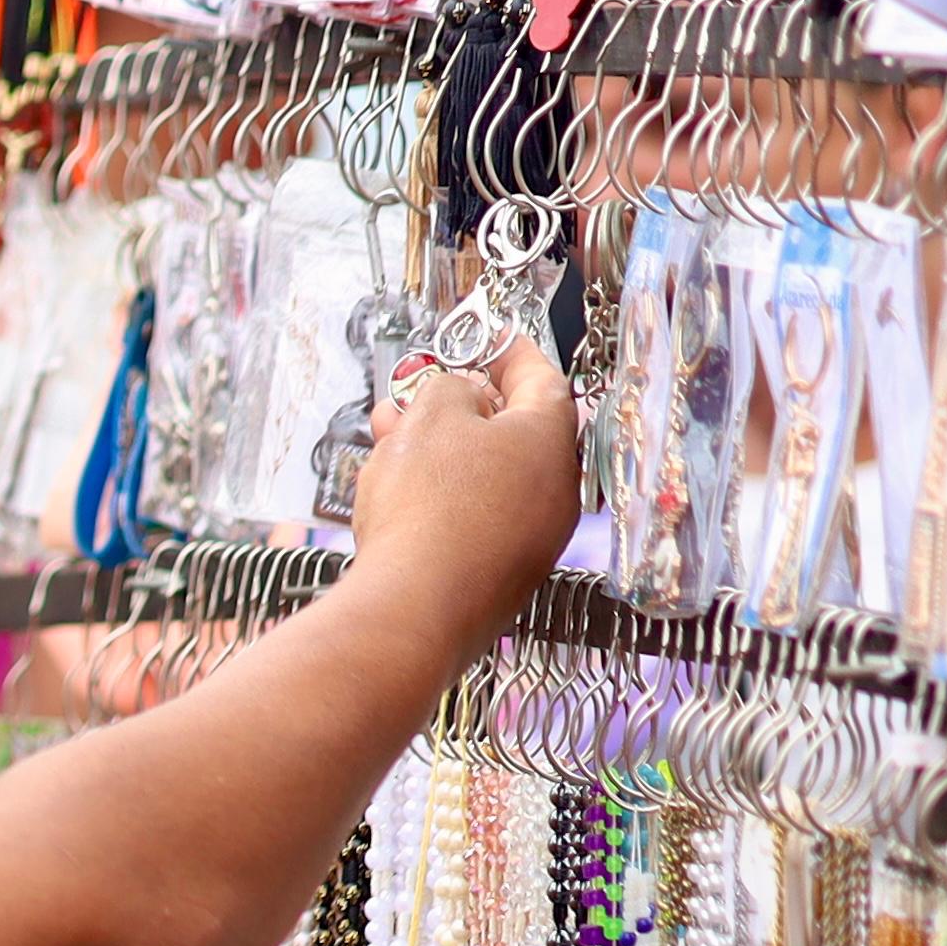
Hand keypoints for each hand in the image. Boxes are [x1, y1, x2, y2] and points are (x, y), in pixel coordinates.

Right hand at [350, 335, 580, 646]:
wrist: (416, 605)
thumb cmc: (428, 509)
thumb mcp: (431, 417)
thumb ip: (449, 388)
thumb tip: (459, 395)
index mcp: (550, 441)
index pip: (542, 379)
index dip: (509, 353)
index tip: (486, 339)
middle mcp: (555, 490)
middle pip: (513, 431)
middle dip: (462, 407)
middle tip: (421, 392)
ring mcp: (533, 537)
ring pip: (491, 475)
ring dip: (445, 451)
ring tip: (391, 440)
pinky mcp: (503, 574)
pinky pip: (480, 516)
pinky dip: (447, 494)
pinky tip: (403, 492)